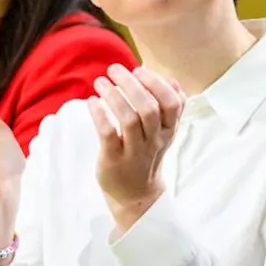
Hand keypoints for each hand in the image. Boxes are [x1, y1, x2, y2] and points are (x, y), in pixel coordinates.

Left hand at [87, 64, 182, 232]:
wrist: (136, 196)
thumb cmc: (146, 157)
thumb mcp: (164, 134)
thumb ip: (170, 109)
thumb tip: (172, 80)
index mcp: (168, 131)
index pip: (172, 103)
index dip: (156, 83)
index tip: (139, 69)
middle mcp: (154, 141)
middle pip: (149, 108)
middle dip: (131, 84)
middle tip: (114, 69)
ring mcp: (134, 152)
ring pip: (129, 119)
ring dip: (114, 96)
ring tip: (100, 82)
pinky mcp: (114, 160)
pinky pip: (108, 134)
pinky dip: (99, 114)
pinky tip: (92, 101)